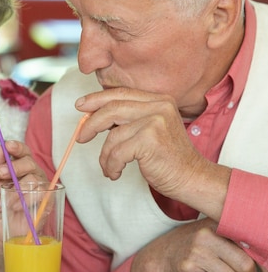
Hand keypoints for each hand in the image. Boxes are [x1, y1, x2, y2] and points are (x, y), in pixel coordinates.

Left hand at [0, 140, 46, 271]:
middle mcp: (31, 176)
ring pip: (36, 177)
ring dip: (17, 187)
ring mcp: (40, 190)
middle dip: (15, 165)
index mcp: (17, 169)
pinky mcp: (46, 204)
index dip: (16, 146)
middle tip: (0, 174)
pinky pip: (42, 194)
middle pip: (30, 161)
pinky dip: (26, 199)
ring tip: (4, 199)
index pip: (22, 151)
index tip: (7, 146)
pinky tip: (14, 206)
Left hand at [75, 87, 230, 219]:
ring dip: (105, 156)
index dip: (97, 99)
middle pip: (112, 108)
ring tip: (109, 167)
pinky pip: (116, 152)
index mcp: (159, 100)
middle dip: (91, 123)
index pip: (121, 93)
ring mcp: (155, 121)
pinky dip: (111, 165)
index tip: (80, 106)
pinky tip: (116, 173)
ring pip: (113, 135)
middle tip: (81, 137)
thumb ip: (130, 119)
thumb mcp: (151, 129)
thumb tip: (95, 116)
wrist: (193, 178)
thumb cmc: (169, 157)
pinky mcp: (150, 140)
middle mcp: (158, 106)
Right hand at [130, 218, 257, 271]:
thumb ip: (233, 239)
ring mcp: (196, 253)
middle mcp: (206, 236)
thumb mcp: (210, 233)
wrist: (159, 256)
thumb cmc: (191, 246)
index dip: (256, 260)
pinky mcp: (189, 270)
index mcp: (215, 224)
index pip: (250, 244)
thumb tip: (264, 260)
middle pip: (246, 266)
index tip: (252, 266)